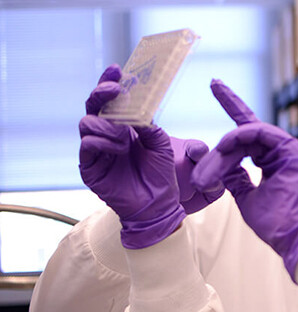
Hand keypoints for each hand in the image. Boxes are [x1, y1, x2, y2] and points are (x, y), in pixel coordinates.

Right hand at [86, 64, 222, 215]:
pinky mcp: (89, 167)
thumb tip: (134, 108)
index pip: (110, 100)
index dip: (109, 83)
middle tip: (115, 90)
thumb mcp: (159, 143)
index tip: (116, 69)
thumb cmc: (160, 174)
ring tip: (125, 138)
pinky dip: (102, 142)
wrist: (157, 205)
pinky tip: (117, 148)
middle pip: (93, 106)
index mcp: (121, 126)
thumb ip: (147, 124)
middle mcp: (105, 135)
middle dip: (102, 93)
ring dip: (108, 125)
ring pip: (87, 122)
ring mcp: (95, 150)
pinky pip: (87, 144)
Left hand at [192, 80, 297, 278]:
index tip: (215, 85)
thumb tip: (223, 169)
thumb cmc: (278, 224)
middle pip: (243, 134)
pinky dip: (239, 139)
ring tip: (210, 172)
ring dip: (224, 150)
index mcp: (274, 161)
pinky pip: (259, 133)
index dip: (231, 106)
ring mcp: (288, 149)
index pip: (248, 132)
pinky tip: (226, 149)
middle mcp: (282, 152)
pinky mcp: (291, 150)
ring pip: (247, 134)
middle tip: (201, 174)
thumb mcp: (247, 198)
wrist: (297, 238)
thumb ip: (236, 179)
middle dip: (218, 148)